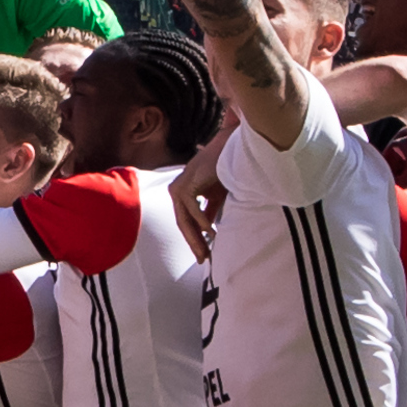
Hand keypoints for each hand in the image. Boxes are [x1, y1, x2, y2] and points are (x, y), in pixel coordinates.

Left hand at [169, 127, 230, 257]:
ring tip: (206, 252)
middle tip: (203, 260)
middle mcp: (177, 190)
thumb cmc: (224, 168)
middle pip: (183, 223)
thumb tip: (208, 231)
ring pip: (185, 219)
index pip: (186, 221)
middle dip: (193, 243)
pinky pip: (193, 209)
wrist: (229, 146)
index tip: (204, 255)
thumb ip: (209, 211)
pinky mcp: (187, 184)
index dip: (194, 239)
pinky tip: (212, 232)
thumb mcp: (216, 195)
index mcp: (183, 192)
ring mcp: (180, 186)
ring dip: (196, 237)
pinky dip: (202, 221)